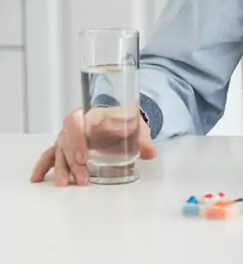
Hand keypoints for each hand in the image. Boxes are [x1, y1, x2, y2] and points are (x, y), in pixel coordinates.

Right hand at [30, 107, 155, 186]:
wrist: (122, 120)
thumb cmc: (126, 122)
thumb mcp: (137, 127)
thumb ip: (143, 140)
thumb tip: (150, 153)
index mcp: (92, 114)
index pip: (76, 121)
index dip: (77, 139)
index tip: (83, 157)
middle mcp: (77, 125)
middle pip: (67, 141)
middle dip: (72, 161)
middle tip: (81, 178)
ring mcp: (69, 137)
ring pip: (59, 151)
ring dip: (61, 168)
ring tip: (64, 184)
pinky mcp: (66, 147)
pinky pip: (50, 155)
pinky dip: (43, 166)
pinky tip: (37, 178)